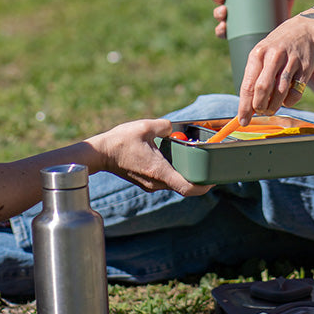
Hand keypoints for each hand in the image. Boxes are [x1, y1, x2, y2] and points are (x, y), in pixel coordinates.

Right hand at [88, 119, 211, 195]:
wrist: (100, 154)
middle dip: (198, 178)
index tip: (214, 179)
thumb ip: (164, 125)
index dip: (204, 186)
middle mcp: (157, 182)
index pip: (188, 188)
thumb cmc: (120, 141)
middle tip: (208, 165)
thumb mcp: (145, 126)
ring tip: (192, 158)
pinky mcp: (146, 182)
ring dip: (185, 174)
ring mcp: (151, 185)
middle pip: (185, 186)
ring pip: (175, 183)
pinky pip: (166, 180)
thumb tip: (172, 127)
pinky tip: (172, 158)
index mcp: (160, 171)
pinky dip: (173, 172)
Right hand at [210, 0, 299, 39]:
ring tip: (225, 12)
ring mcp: (231, 19)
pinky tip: (223, 29)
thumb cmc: (279, 12)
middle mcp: (233, 4)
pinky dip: (220, 31)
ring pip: (219, 14)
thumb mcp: (285, 1)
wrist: (279, 36)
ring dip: (218, 12)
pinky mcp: (233, 34)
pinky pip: (222, 33)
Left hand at [238, 14, 313, 125]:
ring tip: (271, 109)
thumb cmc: (275, 50)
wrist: (302, 32)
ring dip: (274, 106)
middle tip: (260, 112)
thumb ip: (253, 80)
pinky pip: (296, 92)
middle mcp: (274, 56)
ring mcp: (291, 61)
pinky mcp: (306, 68)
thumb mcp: (260, 57)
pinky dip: (289, 101)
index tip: (243, 121)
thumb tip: (247, 109)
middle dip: (259, 106)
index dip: (244, 106)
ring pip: (280, 92)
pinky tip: (286, 99)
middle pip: (263, 88)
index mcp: (258, 55)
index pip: (248, 85)